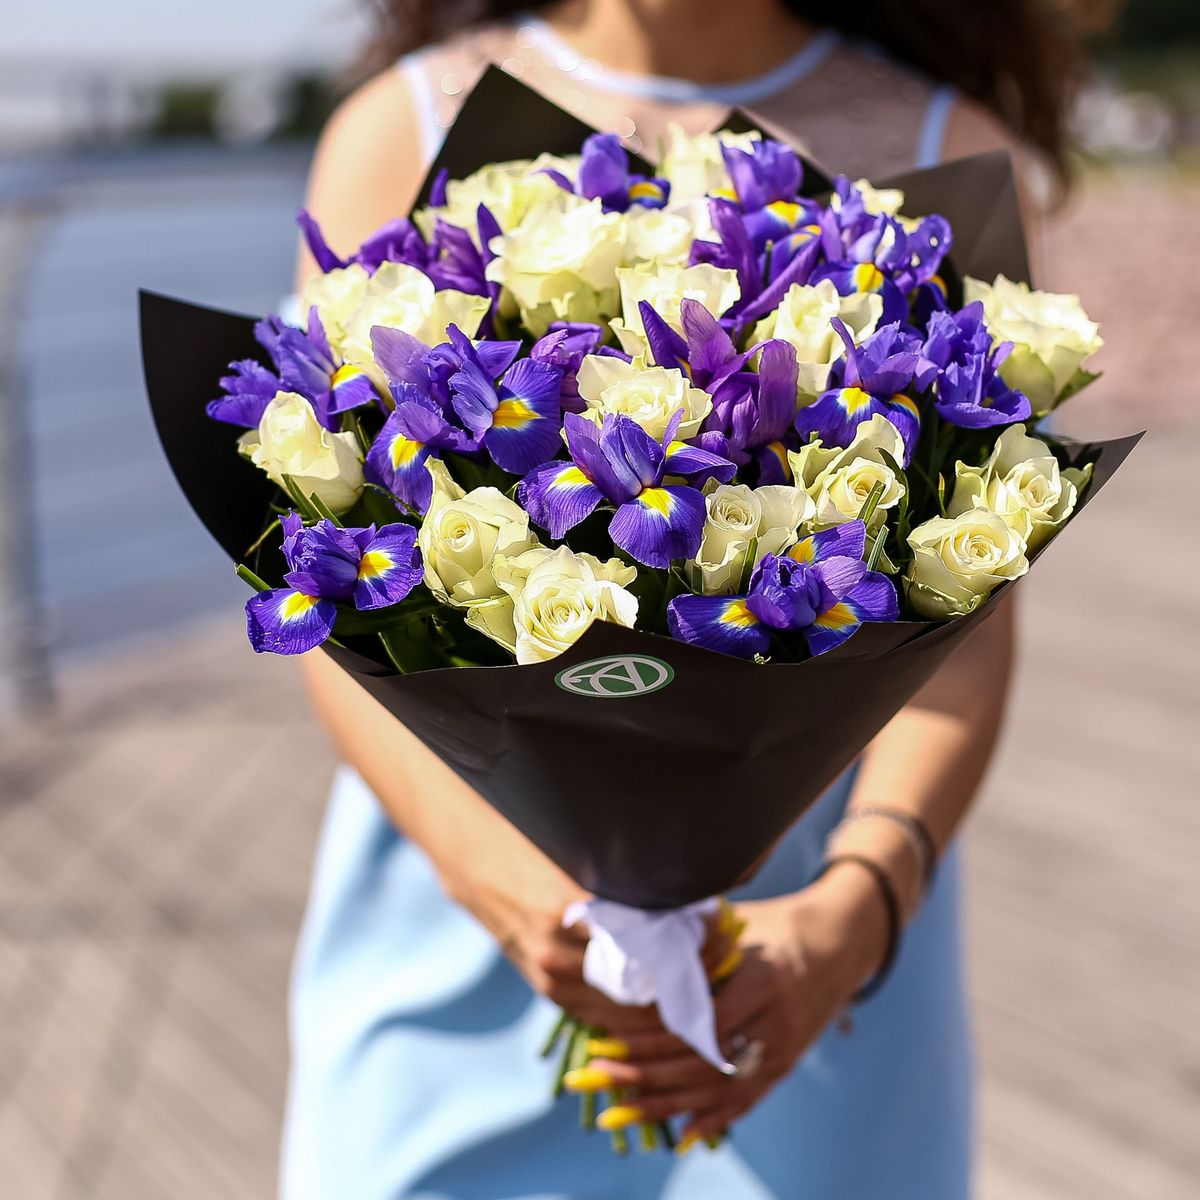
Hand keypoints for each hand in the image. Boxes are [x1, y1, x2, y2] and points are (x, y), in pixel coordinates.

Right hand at [444, 838, 733, 1034]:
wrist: (480, 866)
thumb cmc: (535, 848)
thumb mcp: (583, 854)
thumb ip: (629, 877)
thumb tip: (689, 887)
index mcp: (571, 915)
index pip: (650, 950)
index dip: (693, 948)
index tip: (726, 932)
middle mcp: (560, 955)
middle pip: (641, 991)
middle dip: (687, 980)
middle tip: (725, 961)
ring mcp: (551, 979)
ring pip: (623, 1013)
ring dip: (664, 1002)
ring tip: (703, 980)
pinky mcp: (547, 990)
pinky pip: (600, 1015)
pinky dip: (632, 1013)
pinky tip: (663, 997)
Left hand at [581, 864, 889, 1138]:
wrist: (839, 942)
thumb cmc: (776, 924)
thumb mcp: (738, 922)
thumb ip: (694, 940)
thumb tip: (632, 942)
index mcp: (762, 980)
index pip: (700, 1023)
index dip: (653, 1038)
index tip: (610, 1041)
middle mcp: (776, 1022)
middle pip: (704, 1063)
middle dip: (648, 1074)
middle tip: (599, 1076)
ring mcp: (784, 1049)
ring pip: (720, 1090)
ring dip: (669, 1103)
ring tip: (621, 1107)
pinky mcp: (786, 1064)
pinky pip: (746, 1100)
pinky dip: (711, 1118)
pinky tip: (679, 1133)